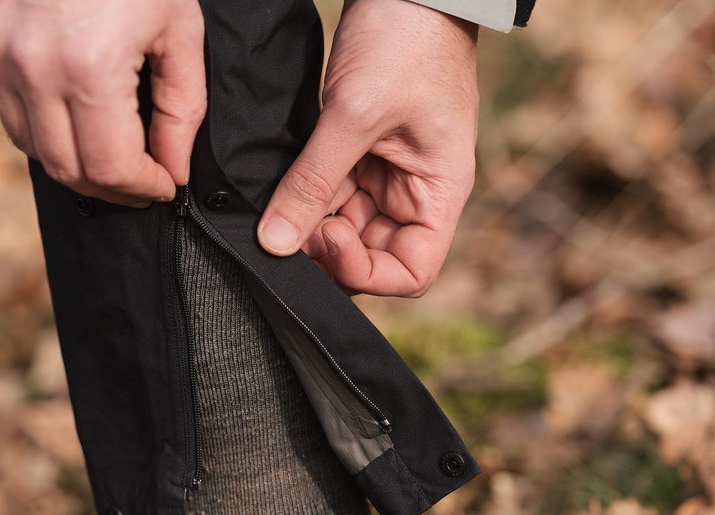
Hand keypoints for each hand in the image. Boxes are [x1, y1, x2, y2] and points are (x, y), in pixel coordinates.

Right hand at [0, 0, 206, 205]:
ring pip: (32, 148)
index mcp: (89, 64)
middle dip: (111, 188)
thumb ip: (182, 109)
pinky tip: (76, 115)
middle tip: (141, 181)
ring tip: (112, 154)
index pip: (110, 166)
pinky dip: (45, 126)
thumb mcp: (179, 28)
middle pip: (67, 170)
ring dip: (76, 163)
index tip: (163, 185)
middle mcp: (30, 66)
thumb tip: (172, 168)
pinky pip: (9, 109)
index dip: (143, 187)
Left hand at [257, 0, 478, 296]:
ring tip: (281, 200)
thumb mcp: (355, 114)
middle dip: (327, 249)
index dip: (366, 273)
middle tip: (288, 224)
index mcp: (439, 193)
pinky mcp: (357, 154)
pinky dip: (302, 196)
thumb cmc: (406, 41)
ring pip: (342, 226)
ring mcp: (385, 174)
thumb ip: (313, 183)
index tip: (328, 239)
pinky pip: (328, 193)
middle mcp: (414, 193)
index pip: (411, 272)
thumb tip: (276, 243)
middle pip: (370, 254)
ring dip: (308, 223)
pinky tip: (280, 186)